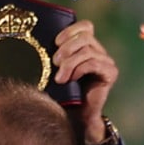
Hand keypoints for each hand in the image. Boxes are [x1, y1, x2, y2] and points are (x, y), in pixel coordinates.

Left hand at [52, 20, 118, 144]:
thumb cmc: (60, 95)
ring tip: (60, 78)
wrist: (72, 118)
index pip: (85, 26)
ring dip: (69, 63)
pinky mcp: (110, 73)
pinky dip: (79, 69)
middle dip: (67, 48)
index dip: (70, 30)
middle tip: (54, 63)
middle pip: (85, 36)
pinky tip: (71, 80)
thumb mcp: (52, 71)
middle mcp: (99, 52)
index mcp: (86, 47)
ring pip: (87, 50)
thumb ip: (51, 56)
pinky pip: (94, 62)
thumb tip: (32, 40)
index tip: (55, 42)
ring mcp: (106, 62)